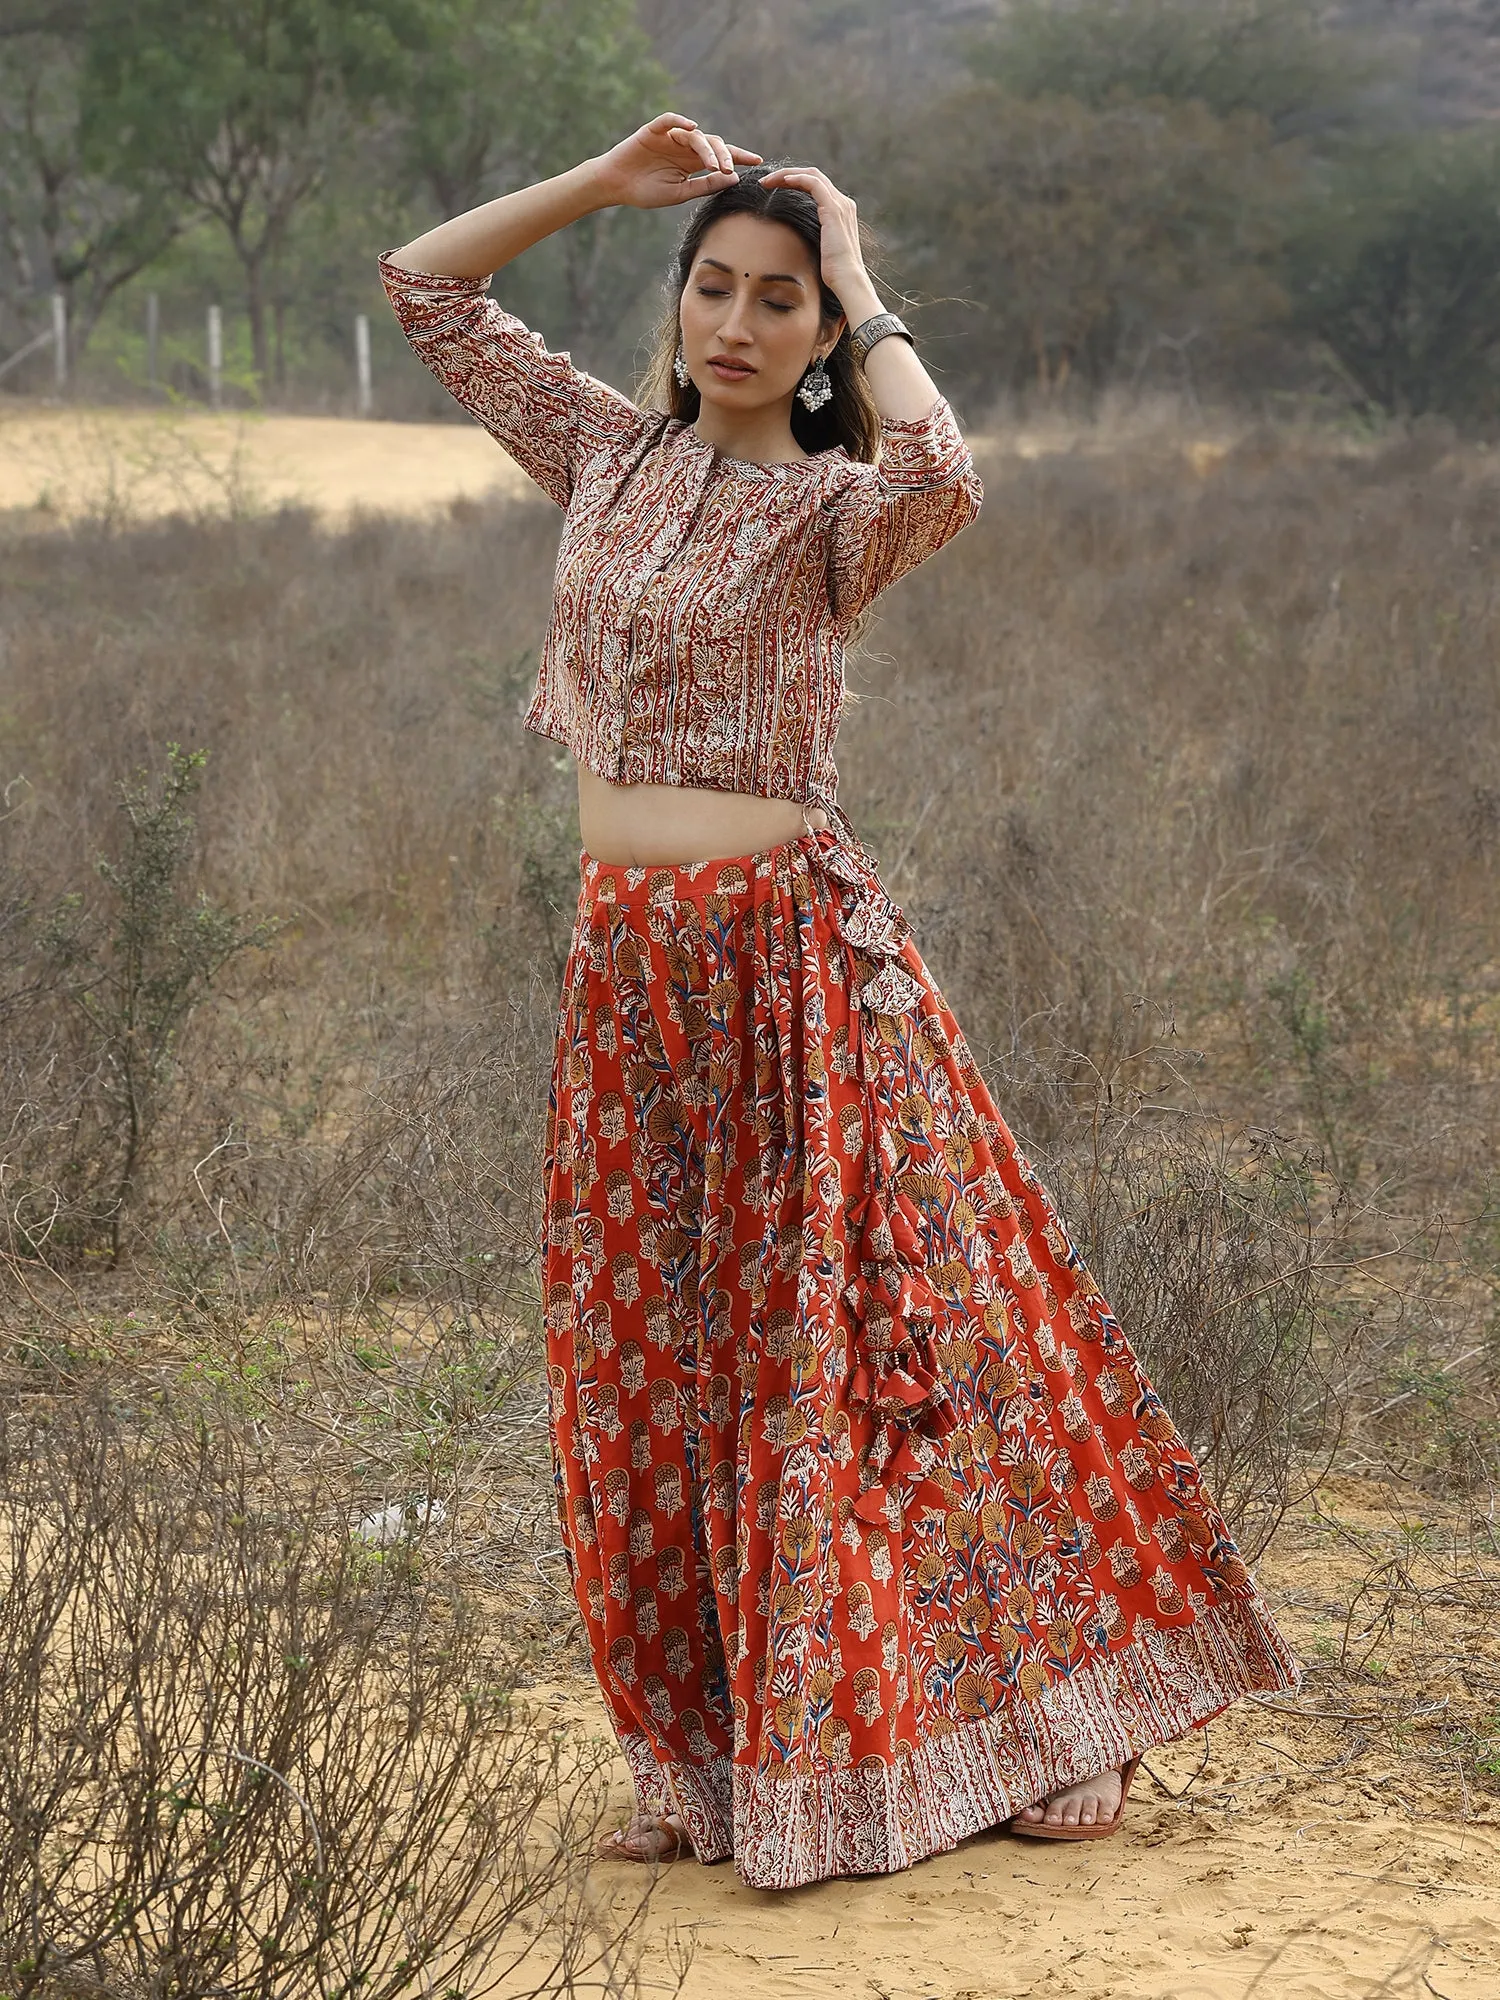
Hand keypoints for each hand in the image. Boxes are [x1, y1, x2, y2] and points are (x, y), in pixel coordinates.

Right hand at [593, 113, 761, 210]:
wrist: (616, 186)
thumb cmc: (646, 192)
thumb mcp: (680, 193)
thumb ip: (705, 185)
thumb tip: (732, 177)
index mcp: (692, 162)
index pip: (721, 156)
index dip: (739, 156)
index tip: (757, 161)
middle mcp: (684, 147)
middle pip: (712, 143)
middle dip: (725, 155)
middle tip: (730, 170)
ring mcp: (670, 137)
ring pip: (695, 135)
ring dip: (706, 148)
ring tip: (712, 163)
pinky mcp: (653, 130)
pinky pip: (669, 120)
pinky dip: (680, 121)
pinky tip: (693, 127)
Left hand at [757, 164, 875, 313]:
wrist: (847, 281)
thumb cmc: (833, 274)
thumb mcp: (820, 251)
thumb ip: (812, 239)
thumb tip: (794, 242)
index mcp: (840, 211)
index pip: (816, 186)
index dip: (794, 182)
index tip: (772, 189)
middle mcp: (843, 203)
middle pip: (813, 176)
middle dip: (787, 175)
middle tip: (766, 181)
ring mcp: (840, 204)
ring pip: (811, 175)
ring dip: (787, 174)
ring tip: (767, 181)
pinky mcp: (833, 209)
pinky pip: (813, 183)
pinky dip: (796, 178)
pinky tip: (782, 181)